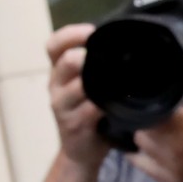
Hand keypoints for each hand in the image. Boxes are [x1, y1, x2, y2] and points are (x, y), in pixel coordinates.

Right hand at [46, 23, 109, 167]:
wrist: (82, 149)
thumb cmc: (89, 109)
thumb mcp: (88, 84)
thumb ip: (97, 65)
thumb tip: (128, 41)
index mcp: (59, 70)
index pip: (54, 45)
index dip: (71, 34)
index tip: (92, 31)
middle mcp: (55, 84)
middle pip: (66, 61)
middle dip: (88, 56)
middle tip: (110, 56)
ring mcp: (61, 106)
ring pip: (78, 86)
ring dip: (99, 81)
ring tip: (119, 80)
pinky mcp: (71, 125)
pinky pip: (89, 110)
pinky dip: (105, 106)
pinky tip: (117, 104)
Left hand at [128, 44, 182, 181]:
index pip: (148, 106)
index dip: (144, 97)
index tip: (148, 88)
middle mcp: (170, 144)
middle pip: (139, 123)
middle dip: (144, 113)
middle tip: (152, 103)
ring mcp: (167, 165)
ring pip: (138, 143)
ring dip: (141, 132)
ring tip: (150, 121)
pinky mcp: (170, 181)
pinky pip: (141, 165)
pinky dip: (137, 154)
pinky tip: (143, 144)